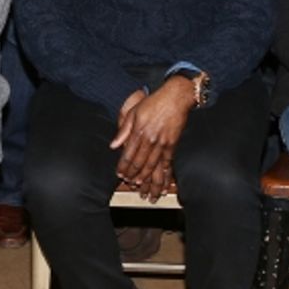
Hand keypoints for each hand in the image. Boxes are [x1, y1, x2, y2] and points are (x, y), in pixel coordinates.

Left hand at [110, 79, 192, 200]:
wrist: (175, 97)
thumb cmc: (153, 103)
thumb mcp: (133, 112)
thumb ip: (123, 130)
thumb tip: (113, 146)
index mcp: (138, 132)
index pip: (128, 155)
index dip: (123, 167)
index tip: (120, 175)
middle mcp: (150, 140)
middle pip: (139, 163)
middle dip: (133, 176)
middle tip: (130, 185)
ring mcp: (162, 143)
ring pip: (153, 167)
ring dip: (147, 180)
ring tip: (144, 191)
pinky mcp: (172, 144)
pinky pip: (167, 163)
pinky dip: (164, 175)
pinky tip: (163, 184)